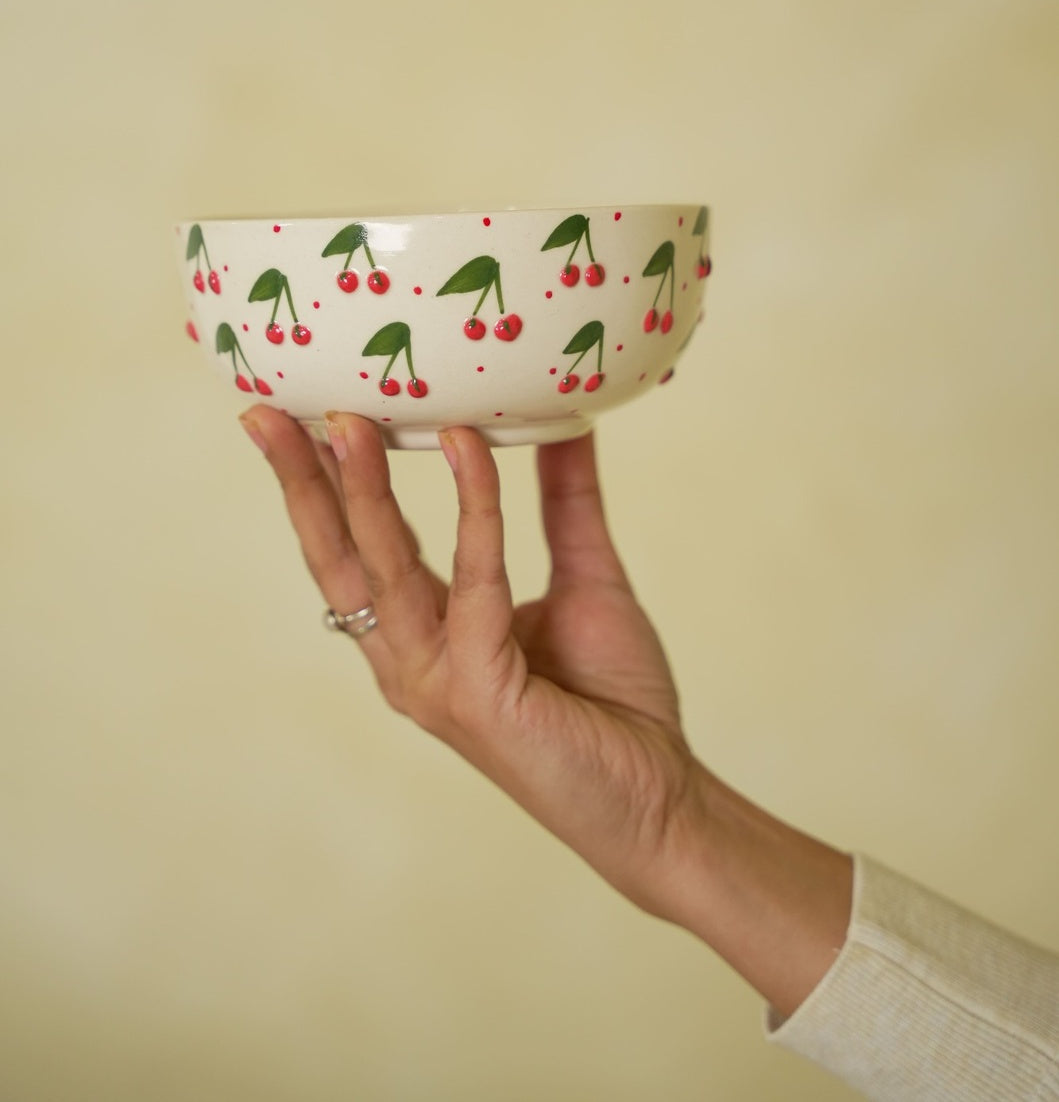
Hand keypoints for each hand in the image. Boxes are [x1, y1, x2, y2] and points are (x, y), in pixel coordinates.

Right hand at [239, 407, 852, 1015]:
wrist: (662, 799)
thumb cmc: (613, 702)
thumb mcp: (585, 576)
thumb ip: (563, 502)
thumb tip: (563, 419)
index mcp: (420, 636)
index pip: (353, 549)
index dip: (318, 485)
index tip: (296, 413)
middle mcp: (410, 660)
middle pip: (337, 558)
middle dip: (299, 482)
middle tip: (268, 411)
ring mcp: (436, 679)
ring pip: (382, 568)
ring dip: (361, 488)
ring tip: (347, 419)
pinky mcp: (478, 691)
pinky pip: (473, 581)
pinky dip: (473, 509)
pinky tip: (467, 447)